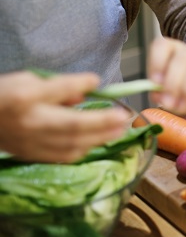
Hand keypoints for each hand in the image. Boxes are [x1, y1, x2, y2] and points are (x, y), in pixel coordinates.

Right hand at [0, 72, 129, 162]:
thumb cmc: (7, 95)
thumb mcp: (28, 80)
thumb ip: (59, 86)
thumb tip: (88, 90)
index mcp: (24, 97)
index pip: (57, 90)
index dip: (78, 85)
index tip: (98, 80)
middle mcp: (29, 122)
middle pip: (71, 125)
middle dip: (101, 122)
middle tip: (124, 117)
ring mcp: (31, 143)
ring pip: (71, 144)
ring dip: (99, 138)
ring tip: (119, 130)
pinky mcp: (32, 156)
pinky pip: (63, 156)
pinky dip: (84, 149)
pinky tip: (99, 142)